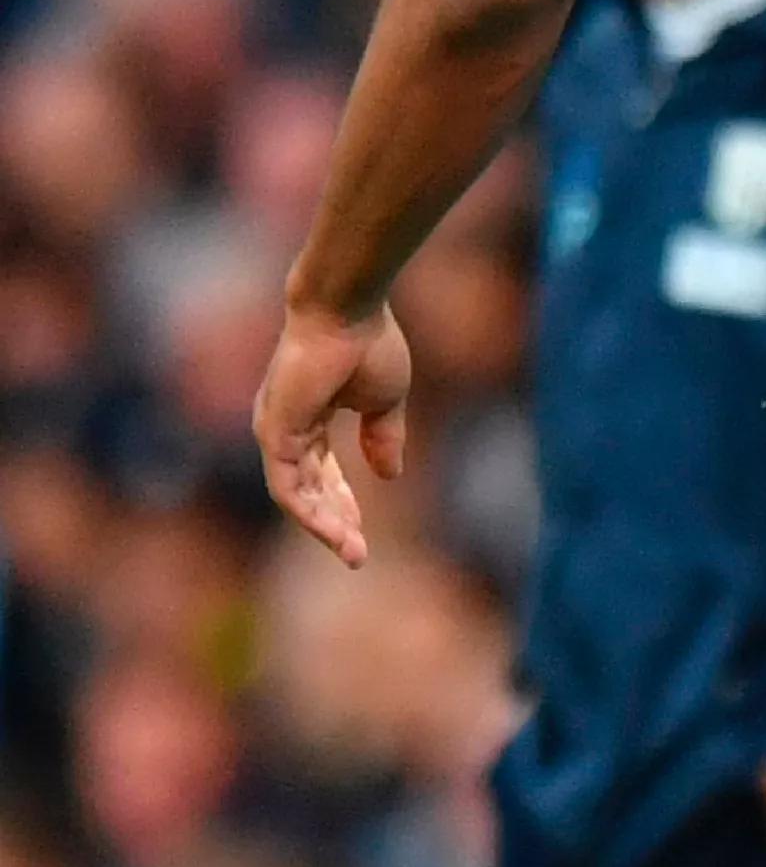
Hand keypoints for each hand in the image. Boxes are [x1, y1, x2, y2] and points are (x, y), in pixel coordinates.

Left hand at [252, 304, 414, 567]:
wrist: (347, 312)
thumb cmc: (368, 344)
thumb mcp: (385, 401)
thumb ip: (383, 437)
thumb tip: (390, 475)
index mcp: (310, 416)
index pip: (324, 473)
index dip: (345, 502)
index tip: (364, 533)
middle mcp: (285, 428)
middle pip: (310, 489)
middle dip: (335, 522)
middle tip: (358, 554)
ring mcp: (275, 432)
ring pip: (297, 496)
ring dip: (325, 526)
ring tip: (352, 552)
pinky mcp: (274, 435)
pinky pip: (288, 487)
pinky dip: (311, 512)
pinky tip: (335, 531)